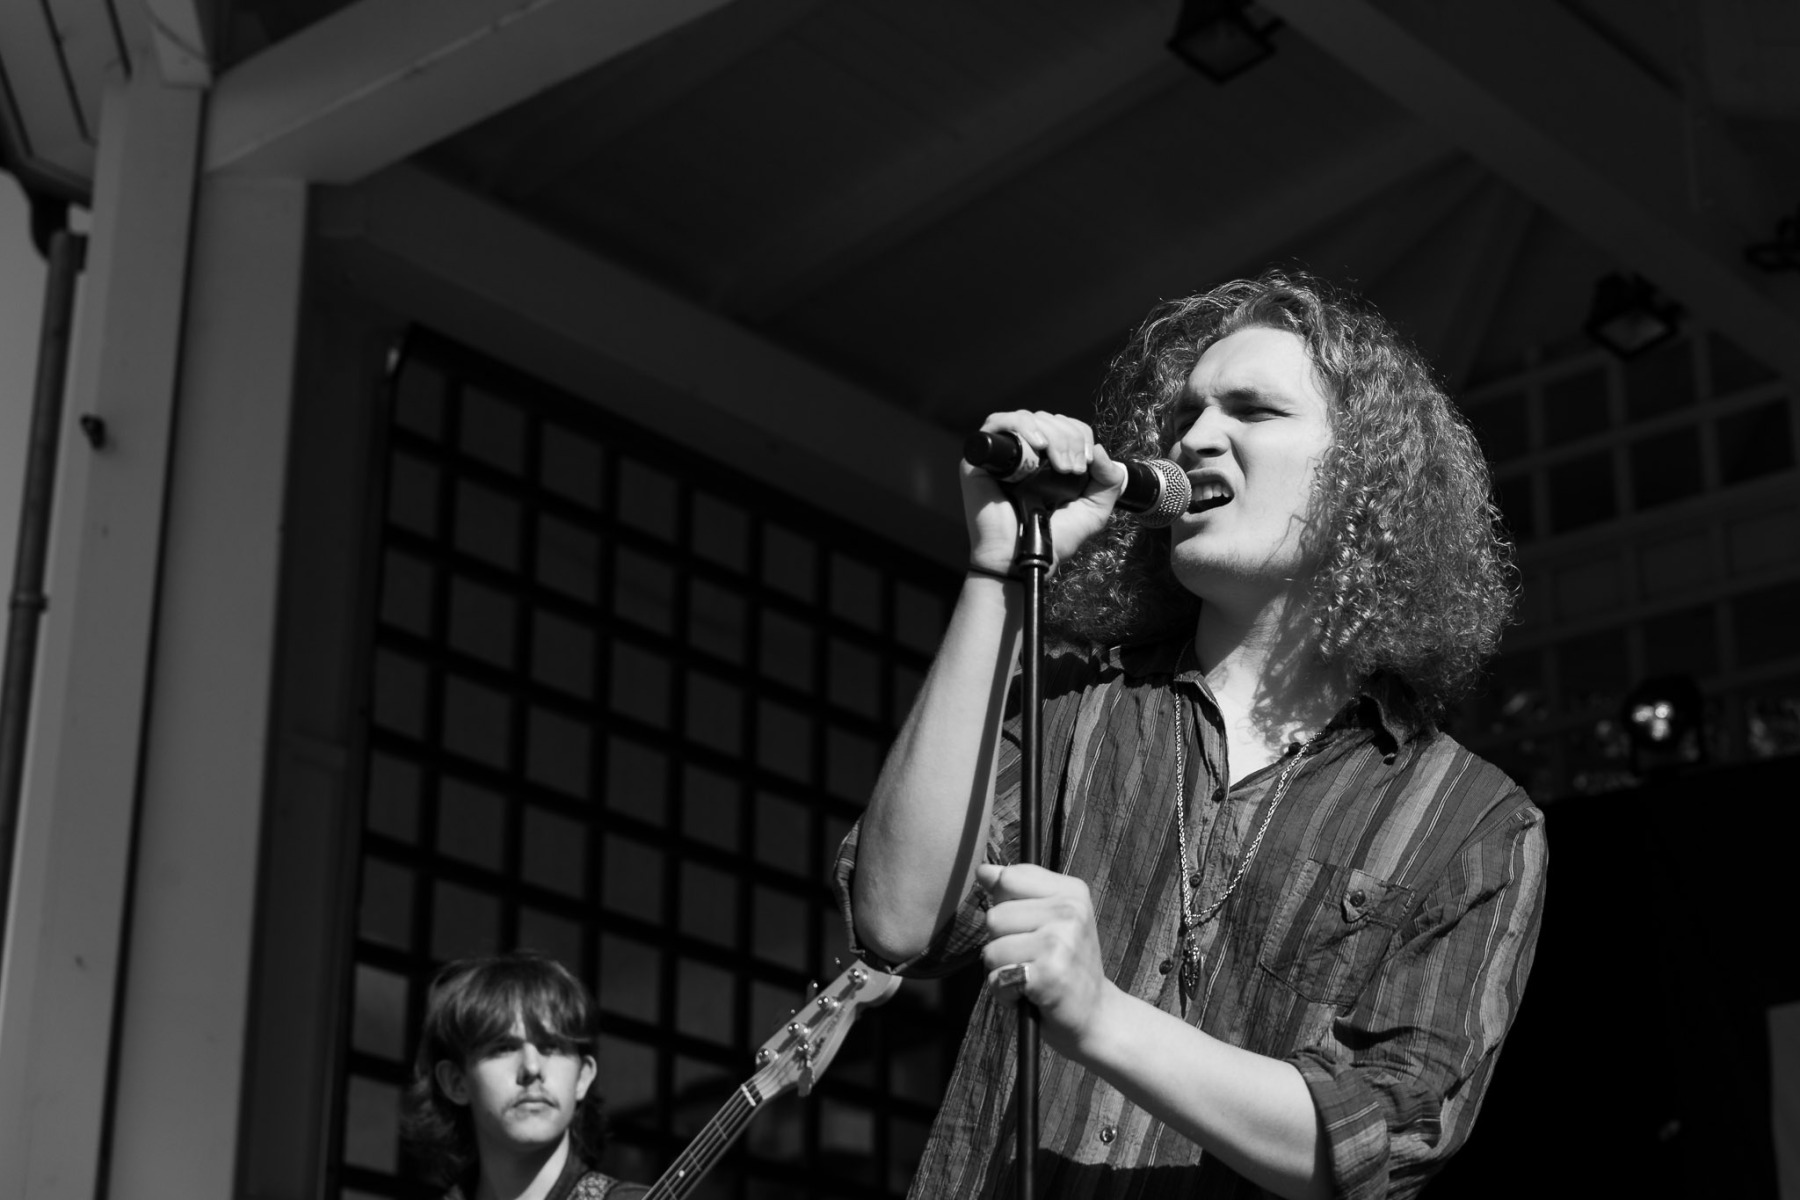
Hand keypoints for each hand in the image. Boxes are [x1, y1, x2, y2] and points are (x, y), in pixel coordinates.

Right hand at [963, 412, 1126, 575]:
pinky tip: (1038, 444)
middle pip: (1050, 419)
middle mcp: (1025, 453)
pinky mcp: (979, 457)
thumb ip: (1108, 480)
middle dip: (1069, 439)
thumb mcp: (1093, 510)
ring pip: (1029, 418)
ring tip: (1060, 464)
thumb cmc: (1052, 539)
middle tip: (1072, 469)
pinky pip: (997, 423)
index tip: (1085, 464)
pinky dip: (1022, 425)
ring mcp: (1001, 454)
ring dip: (1053, 435)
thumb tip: (1099, 449)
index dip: (1080, 435)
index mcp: (1048, 460)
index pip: (1065, 426)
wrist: (1021, 558)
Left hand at [976, 862, 1117, 1058]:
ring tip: (1030, 977)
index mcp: (1072, 892)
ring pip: (991, 949)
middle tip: (1032, 960)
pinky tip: (1029, 996)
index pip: (1008, 879)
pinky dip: (1005, 994)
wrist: (1096, 1015)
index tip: (1030, 927)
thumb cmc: (1066, 965)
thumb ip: (1016, 891)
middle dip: (1002, 943)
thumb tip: (983, 869)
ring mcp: (1060, 942)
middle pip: (994, 916)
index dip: (1006, 907)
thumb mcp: (1049, 918)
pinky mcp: (1049, 975)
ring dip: (1002, 971)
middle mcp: (1070, 911)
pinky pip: (996, 978)